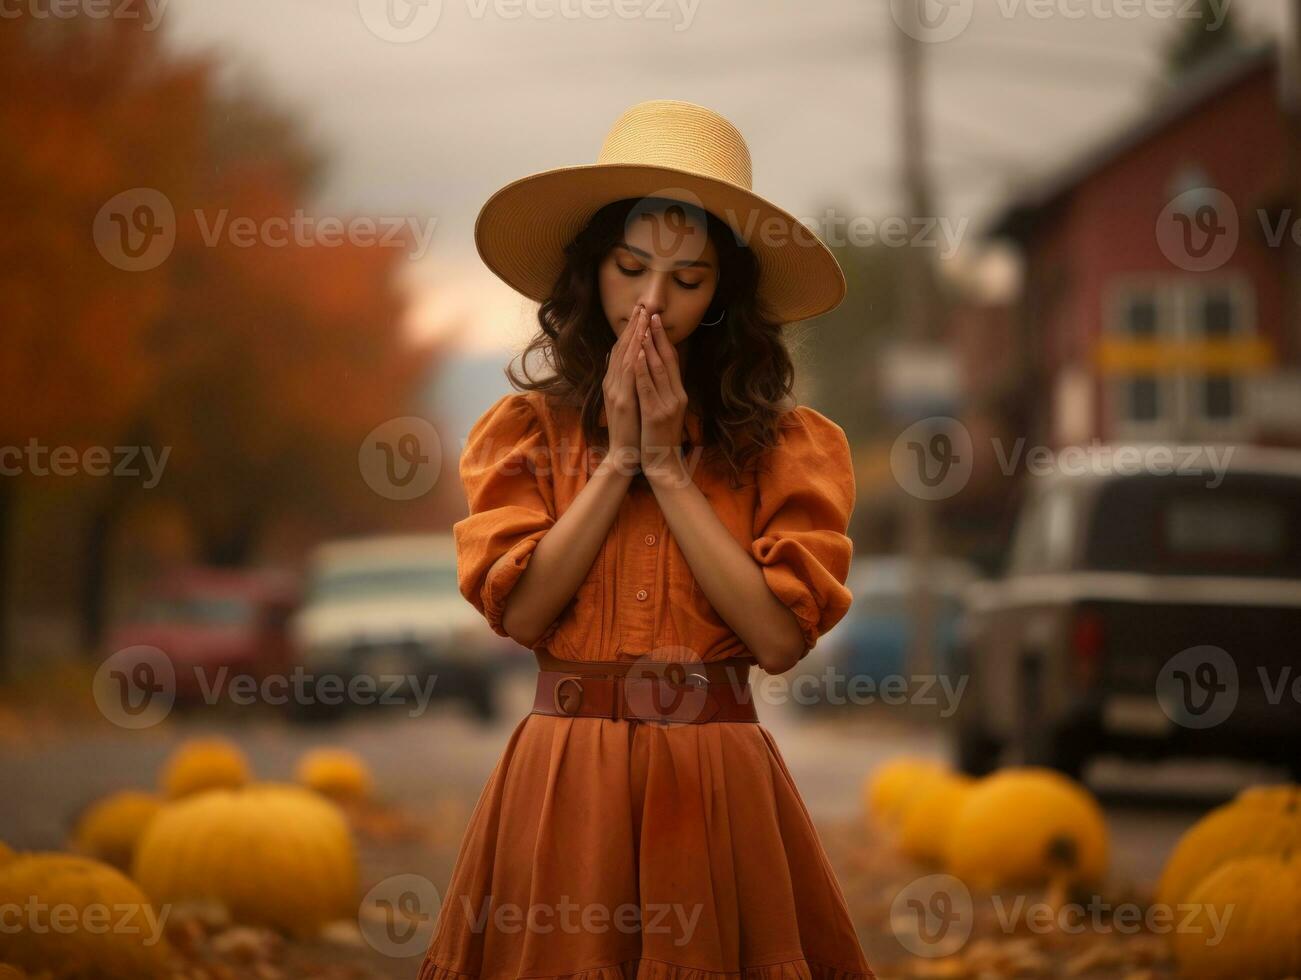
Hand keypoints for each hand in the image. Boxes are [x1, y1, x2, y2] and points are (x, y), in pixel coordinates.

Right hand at [602, 303, 645, 473]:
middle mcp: (612, 384)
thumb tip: (622, 360)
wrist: (624, 455)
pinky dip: (633, 359)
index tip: (640, 312)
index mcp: (614, 383)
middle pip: (621, 348)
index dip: (631, 330)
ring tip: (642, 317)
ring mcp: (616, 392)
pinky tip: (638, 345)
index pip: (622, 350)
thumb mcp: (626, 401)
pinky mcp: (622, 403)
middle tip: (642, 305)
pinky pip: (628, 377)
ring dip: (634, 336)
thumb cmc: (629, 430)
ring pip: (625, 358)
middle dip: (633, 326)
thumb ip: (623, 381)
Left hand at [633, 311, 687, 481]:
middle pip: (666, 360)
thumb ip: (661, 389)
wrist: (662, 463)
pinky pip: (647, 387)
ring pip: (657, 370)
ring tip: (643, 327)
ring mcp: (667, 404)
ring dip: (649, 347)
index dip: (663, 339)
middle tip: (650, 314)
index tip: (654, 320)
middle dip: (657, 335)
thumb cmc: (659, 437)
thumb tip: (651, 367)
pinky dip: (641, 370)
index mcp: (679, 393)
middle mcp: (676, 395)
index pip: (672, 360)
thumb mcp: (664, 409)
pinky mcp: (655, 414)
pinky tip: (635, 356)